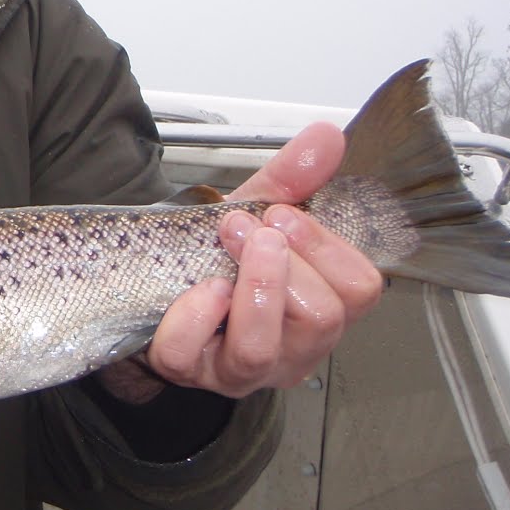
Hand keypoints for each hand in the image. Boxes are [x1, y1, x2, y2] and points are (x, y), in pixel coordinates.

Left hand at [116, 121, 383, 400]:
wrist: (149, 282)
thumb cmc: (214, 256)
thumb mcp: (253, 212)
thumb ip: (292, 178)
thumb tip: (326, 137)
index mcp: (319, 307)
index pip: (360, 290)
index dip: (327, 247)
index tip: (283, 214)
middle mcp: (290, 347)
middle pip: (323, 319)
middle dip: (285, 261)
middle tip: (245, 226)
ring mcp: (240, 368)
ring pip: (263, 347)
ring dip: (250, 285)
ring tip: (230, 241)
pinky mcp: (189, 372)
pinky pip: (193, 354)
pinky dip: (195, 316)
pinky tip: (199, 289)